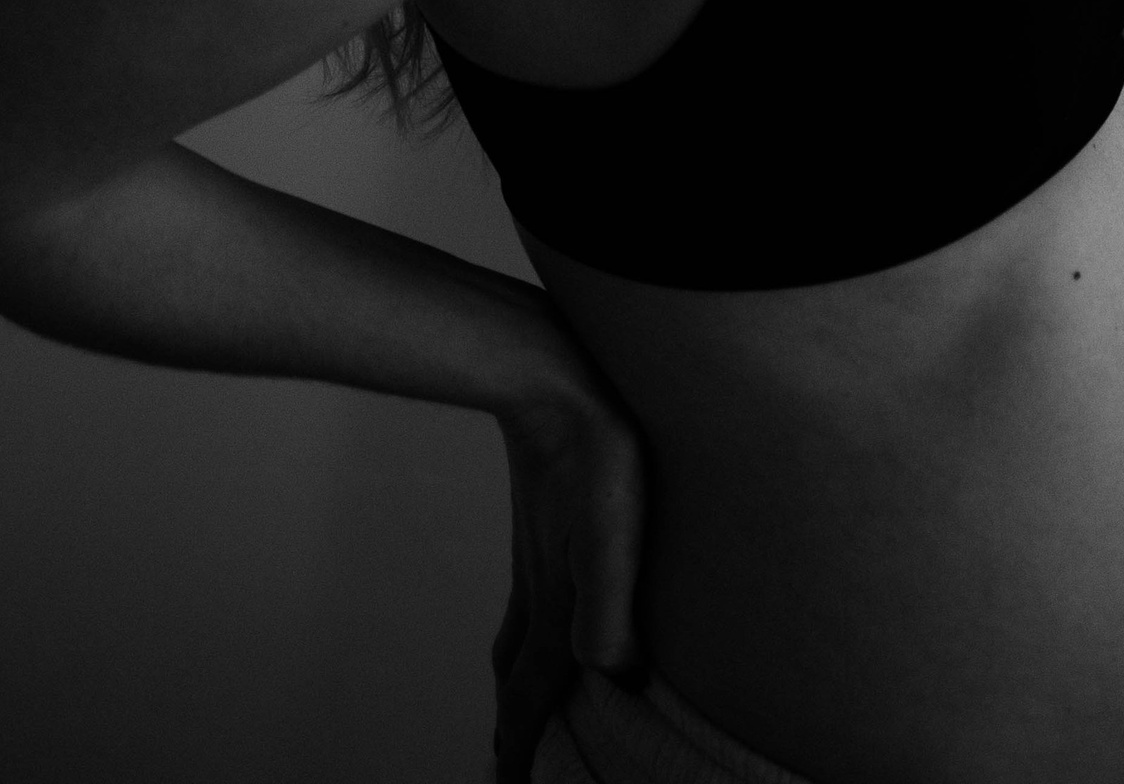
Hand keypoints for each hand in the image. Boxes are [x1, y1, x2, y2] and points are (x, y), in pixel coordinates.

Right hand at [491, 381, 645, 778]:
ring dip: (517, 682)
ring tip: (518, 701)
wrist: (553, 379)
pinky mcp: (546, 523)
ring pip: (517, 638)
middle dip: (513, 727)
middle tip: (508, 763)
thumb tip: (615, 678)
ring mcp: (536, 557)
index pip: (531, 701)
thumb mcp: (610, 538)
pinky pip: (527, 596)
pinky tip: (546, 600)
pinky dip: (526, 628)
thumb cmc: (595, 454)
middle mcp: (538, 592)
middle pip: (517, 679)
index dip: (523, 753)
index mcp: (554, 610)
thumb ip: (606, 612)